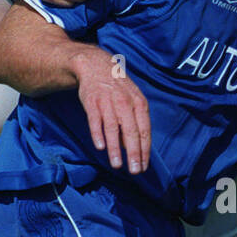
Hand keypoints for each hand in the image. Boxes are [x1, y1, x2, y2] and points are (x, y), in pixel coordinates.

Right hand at [74, 49, 150, 172]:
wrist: (96, 66)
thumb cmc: (118, 88)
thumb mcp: (132, 101)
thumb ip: (135, 123)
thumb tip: (135, 148)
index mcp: (139, 103)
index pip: (144, 131)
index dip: (145, 150)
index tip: (144, 166)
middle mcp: (125, 103)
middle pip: (131, 131)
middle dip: (134, 153)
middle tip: (134, 171)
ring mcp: (108, 102)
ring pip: (113, 128)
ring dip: (115, 148)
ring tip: (117, 165)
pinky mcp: (91, 102)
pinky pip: (95, 120)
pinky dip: (98, 134)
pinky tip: (100, 147)